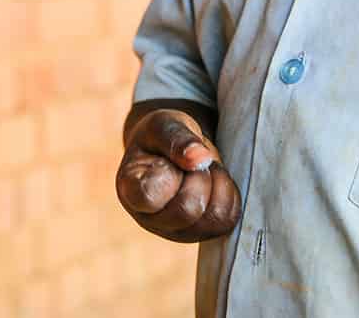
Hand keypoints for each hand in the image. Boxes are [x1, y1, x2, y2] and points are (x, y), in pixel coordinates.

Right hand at [116, 108, 240, 241]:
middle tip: (192, 161)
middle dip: (199, 177)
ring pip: (212, 218)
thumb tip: (200, 159)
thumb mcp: (164, 125)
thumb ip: (177, 138)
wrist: (174, 150)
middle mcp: (149, 219)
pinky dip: (229, 194)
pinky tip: (214, 181)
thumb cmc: (162, 136)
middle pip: (187, 210)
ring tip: (203, 170)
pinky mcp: (201, 234)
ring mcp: (176, 231)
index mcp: (130, 190)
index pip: (149, 197)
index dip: (170, 175)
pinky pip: (227, 220)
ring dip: (217, 184)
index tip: (167, 159)